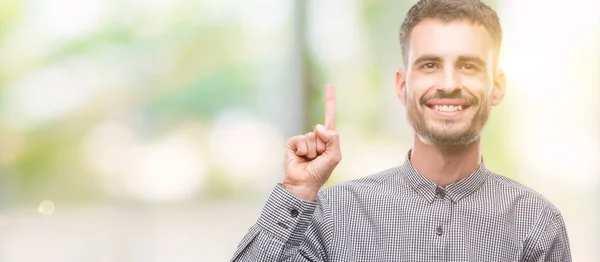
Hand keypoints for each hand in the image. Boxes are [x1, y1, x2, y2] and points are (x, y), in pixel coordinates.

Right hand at [283, 84, 341, 200]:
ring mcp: (303, 140)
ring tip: (309, 160)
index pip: (329, 117)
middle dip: (322, 146)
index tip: (328, 85)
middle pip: (321, 131)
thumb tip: (318, 126)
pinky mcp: (293, 143)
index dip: (329, 101)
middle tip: (317, 158)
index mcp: (327, 139)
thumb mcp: (334, 156)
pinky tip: (300, 158)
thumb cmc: (320, 173)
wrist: (303, 184)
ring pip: (311, 137)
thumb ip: (333, 139)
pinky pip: (300, 140)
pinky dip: (302, 150)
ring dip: (312, 150)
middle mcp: (315, 137)